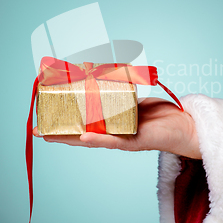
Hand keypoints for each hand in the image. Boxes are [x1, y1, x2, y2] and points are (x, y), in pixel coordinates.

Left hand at [33, 98, 200, 158]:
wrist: (184, 125)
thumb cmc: (162, 138)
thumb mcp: (134, 142)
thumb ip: (110, 141)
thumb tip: (83, 138)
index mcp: (109, 138)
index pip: (77, 136)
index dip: (58, 134)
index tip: (38, 131)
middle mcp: (111, 125)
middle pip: (82, 118)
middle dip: (63, 113)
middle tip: (45, 104)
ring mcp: (120, 112)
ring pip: (94, 104)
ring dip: (79, 98)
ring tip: (62, 90)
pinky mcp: (130, 100)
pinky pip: (110, 93)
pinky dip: (99, 86)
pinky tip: (89, 80)